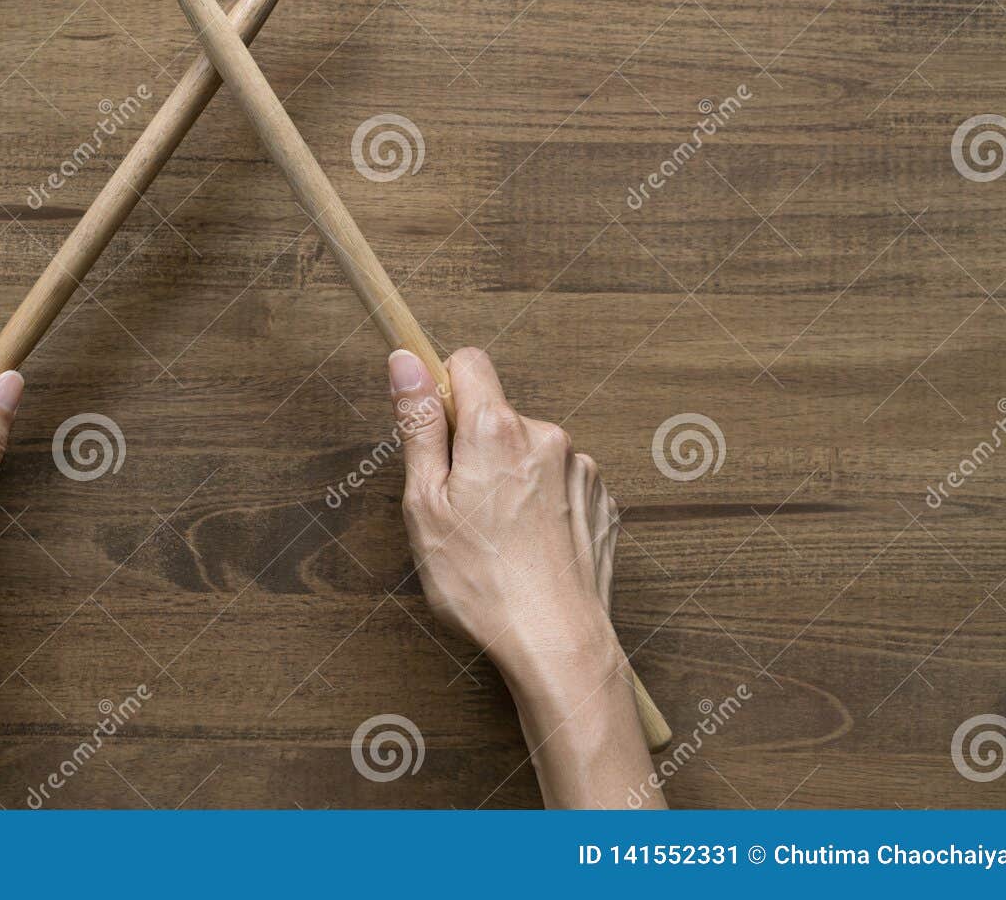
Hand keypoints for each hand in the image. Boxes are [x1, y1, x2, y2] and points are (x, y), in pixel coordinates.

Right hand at [388, 346, 616, 674]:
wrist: (558, 642)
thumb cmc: (481, 582)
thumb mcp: (425, 504)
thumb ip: (419, 425)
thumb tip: (405, 362)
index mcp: (496, 429)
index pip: (468, 362)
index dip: (445, 390)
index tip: (435, 432)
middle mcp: (546, 436)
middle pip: (498, 416)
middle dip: (475, 448)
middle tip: (459, 509)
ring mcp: (580, 470)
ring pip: (529, 453)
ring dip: (510, 479)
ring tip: (497, 538)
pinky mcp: (600, 502)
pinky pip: (559, 484)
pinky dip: (542, 505)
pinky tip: (529, 548)